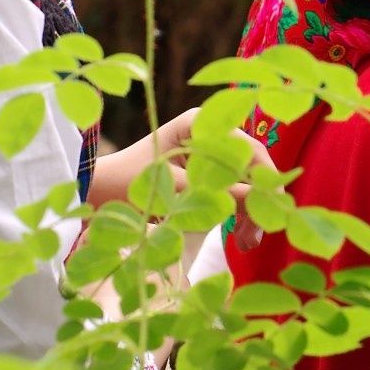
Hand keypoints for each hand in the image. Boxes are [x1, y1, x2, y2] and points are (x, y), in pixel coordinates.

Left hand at [95, 107, 274, 249]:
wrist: (96, 192)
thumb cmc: (128, 182)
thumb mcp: (175, 190)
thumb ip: (218, 193)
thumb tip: (260, 201)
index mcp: (200, 124)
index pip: (248, 149)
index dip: (266, 179)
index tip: (273, 210)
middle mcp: (208, 134)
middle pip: (250, 166)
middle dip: (257, 201)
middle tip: (254, 239)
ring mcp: (206, 153)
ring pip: (244, 182)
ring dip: (248, 211)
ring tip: (246, 244)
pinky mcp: (202, 173)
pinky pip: (230, 191)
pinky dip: (236, 212)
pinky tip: (238, 235)